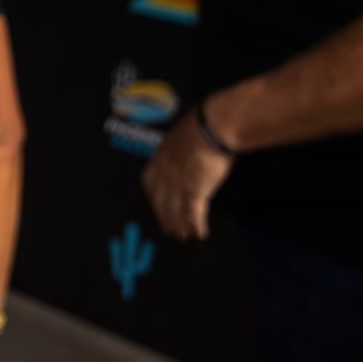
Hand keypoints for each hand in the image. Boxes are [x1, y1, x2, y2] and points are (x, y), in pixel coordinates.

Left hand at [142, 111, 232, 240]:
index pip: (150, 183)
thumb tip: (184, 150)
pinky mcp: (195, 191)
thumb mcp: (180, 135)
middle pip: (161, 201)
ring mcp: (178, 183)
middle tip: (169, 230)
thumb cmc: (200, 125)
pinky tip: (201, 234)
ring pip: (175, 211)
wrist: (213, 126)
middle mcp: (164, 173)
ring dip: (179, 226)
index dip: (154, 198)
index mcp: (160, 158)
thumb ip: (178, 148)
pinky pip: (193, 214)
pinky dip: (197, 226)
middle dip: (164, 217)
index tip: (157, 207)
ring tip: (184, 236)